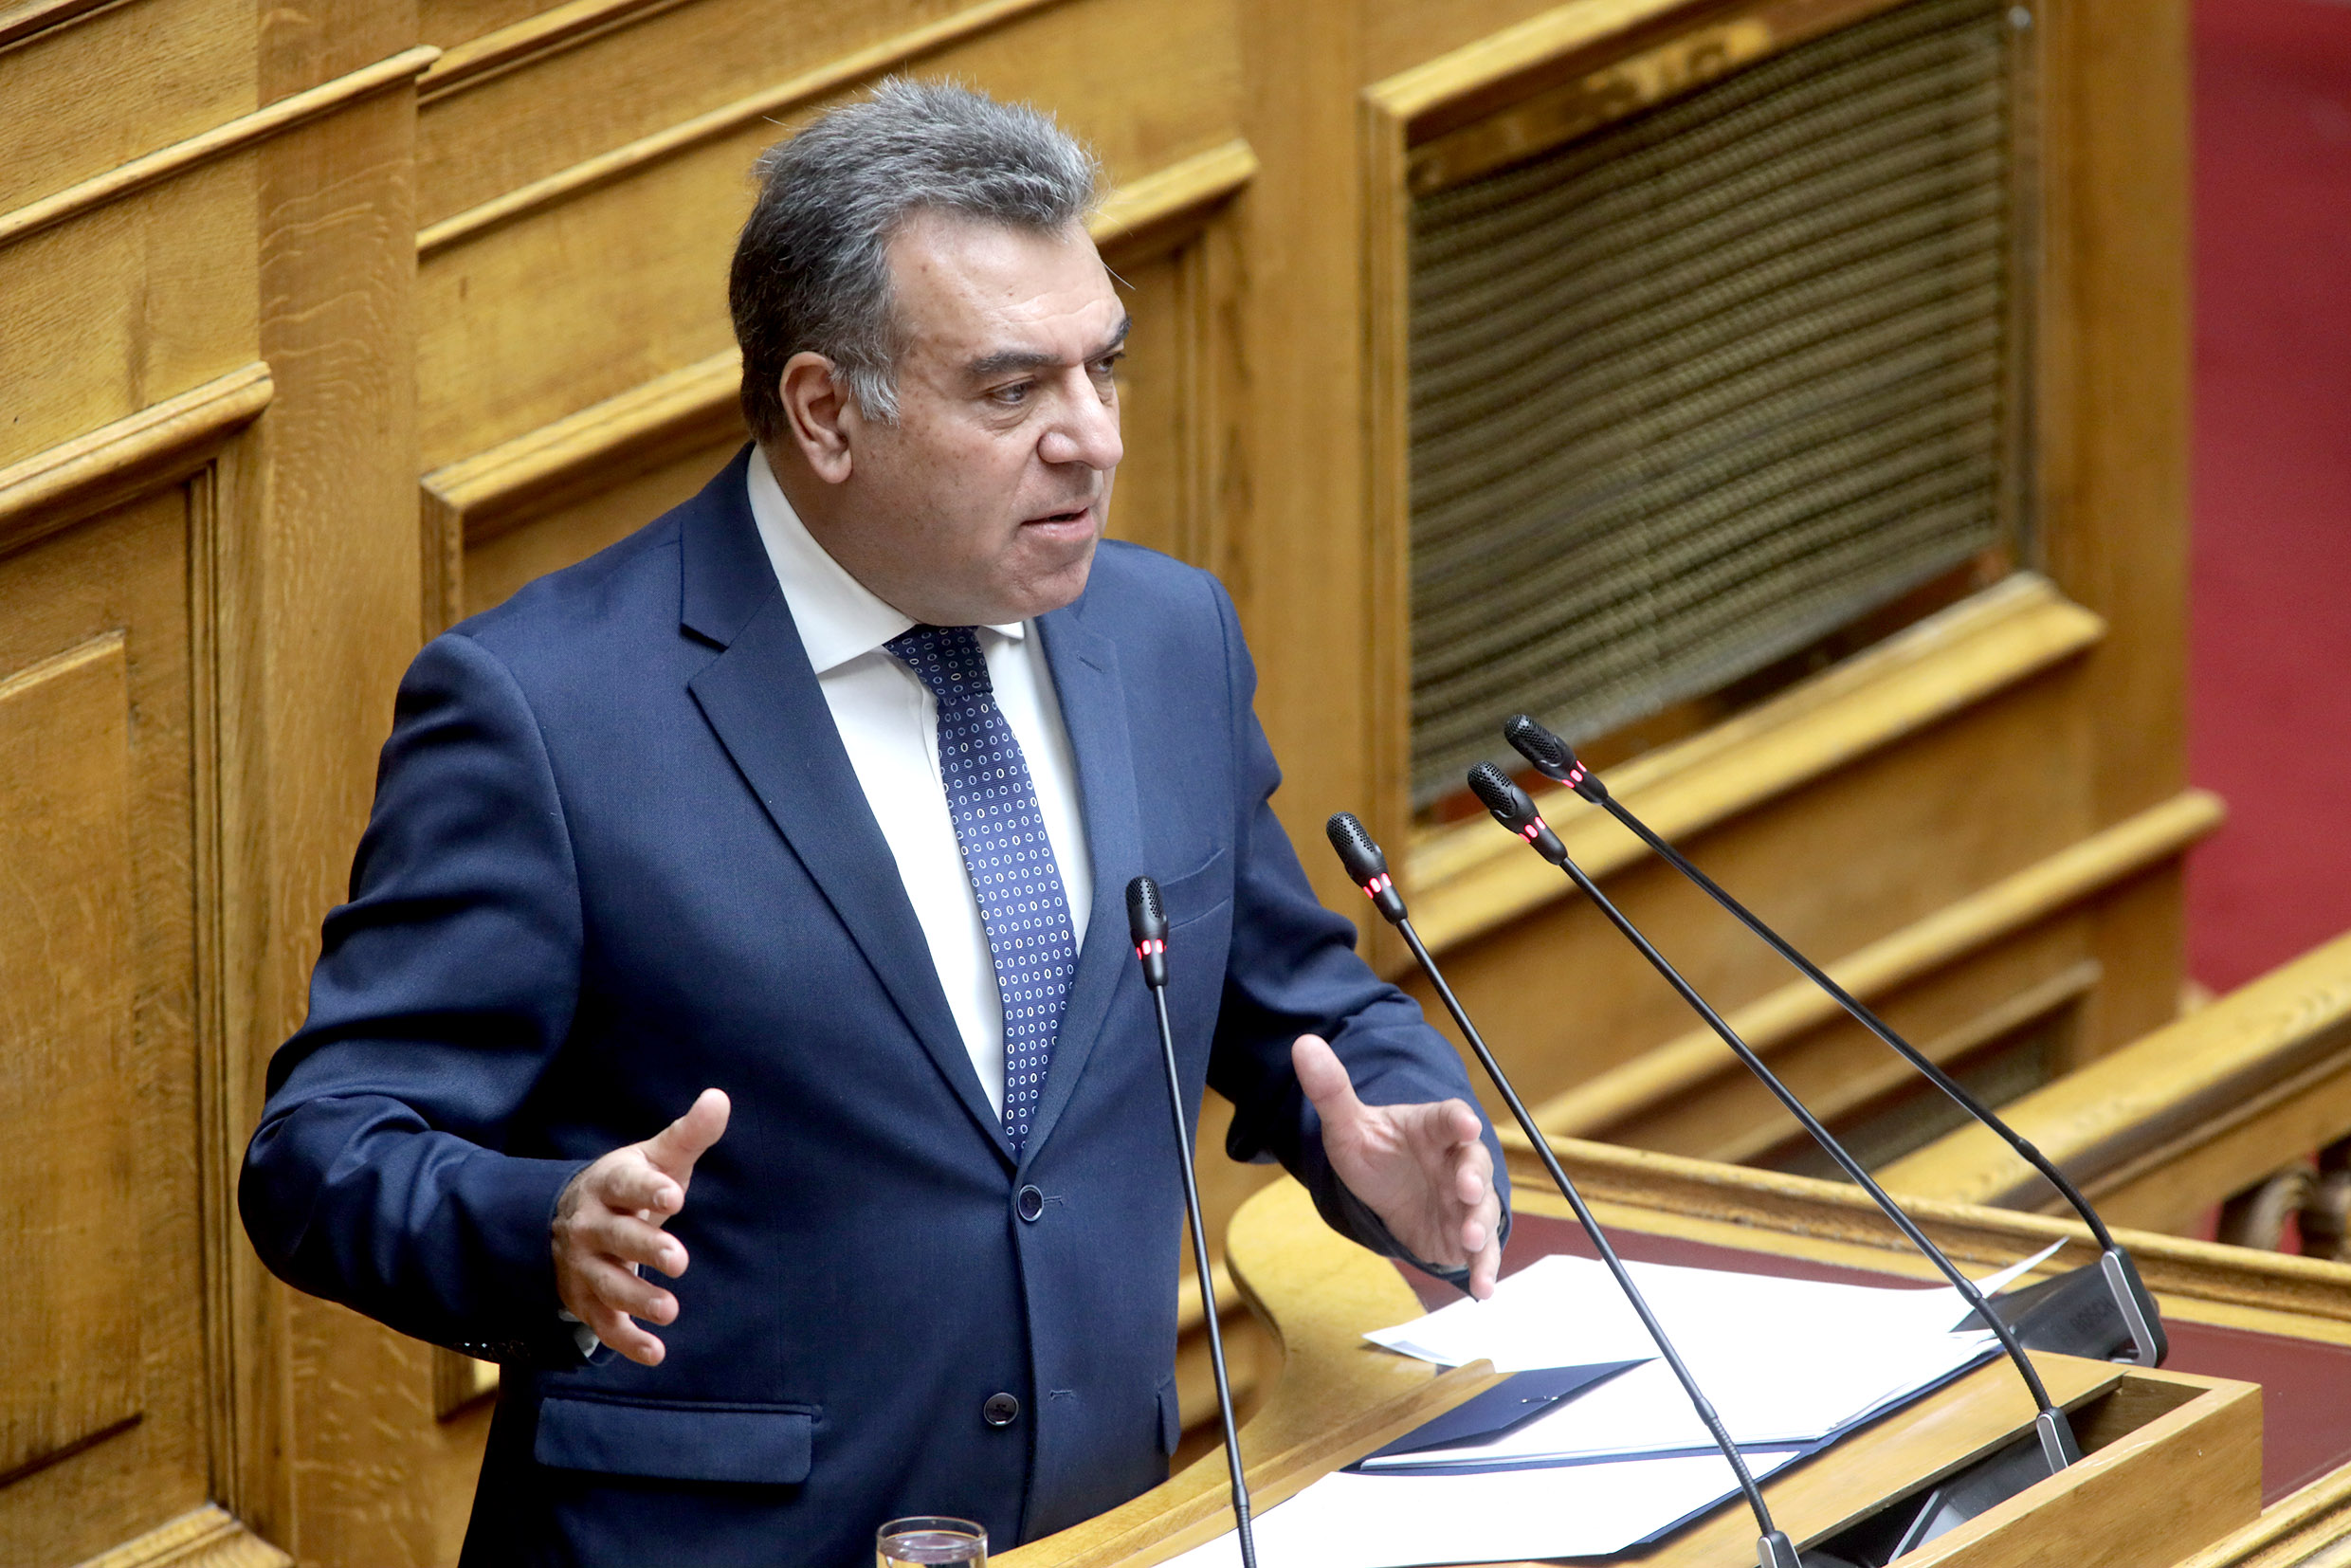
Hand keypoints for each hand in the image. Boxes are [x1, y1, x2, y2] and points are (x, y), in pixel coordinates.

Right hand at [552, 1088, 729, 1364]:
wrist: (568, 1218)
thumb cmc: (628, 1185)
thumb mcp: (655, 1157)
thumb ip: (688, 1134)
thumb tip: (720, 1098)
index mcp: (609, 1184)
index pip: (626, 1184)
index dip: (648, 1189)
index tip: (674, 1195)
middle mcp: (591, 1226)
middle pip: (616, 1237)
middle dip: (645, 1247)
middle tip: (679, 1259)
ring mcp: (584, 1265)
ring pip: (606, 1284)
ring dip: (636, 1299)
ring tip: (670, 1309)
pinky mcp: (585, 1299)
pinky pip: (603, 1323)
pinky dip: (627, 1341)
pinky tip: (656, 1353)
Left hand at [1293, 1035, 1501, 1298]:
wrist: (1388, 1191)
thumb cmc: (1375, 1152)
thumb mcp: (1348, 1126)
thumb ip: (1331, 1090)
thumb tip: (1302, 1043)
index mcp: (1432, 1127)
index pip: (1450, 1117)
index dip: (1459, 1121)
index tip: (1465, 1125)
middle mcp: (1456, 1161)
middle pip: (1474, 1164)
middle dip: (1474, 1177)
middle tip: (1467, 1189)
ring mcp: (1465, 1199)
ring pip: (1482, 1209)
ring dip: (1479, 1224)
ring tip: (1469, 1239)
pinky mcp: (1463, 1232)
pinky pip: (1481, 1251)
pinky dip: (1484, 1269)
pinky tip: (1483, 1290)